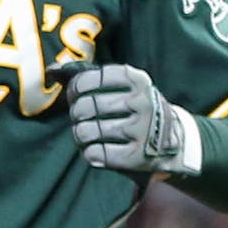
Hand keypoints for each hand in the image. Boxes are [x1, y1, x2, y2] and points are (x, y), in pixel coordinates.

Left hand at [46, 61, 199, 176]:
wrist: (175, 143)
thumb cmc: (134, 108)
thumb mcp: (120, 86)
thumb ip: (86, 74)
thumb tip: (51, 70)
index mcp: (137, 79)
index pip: (86, 80)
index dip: (74, 90)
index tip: (77, 96)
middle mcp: (142, 103)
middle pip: (84, 107)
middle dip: (76, 114)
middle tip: (82, 118)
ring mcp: (142, 131)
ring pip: (85, 131)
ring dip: (79, 135)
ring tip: (86, 135)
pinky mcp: (138, 157)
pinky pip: (95, 154)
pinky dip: (89, 153)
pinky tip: (96, 150)